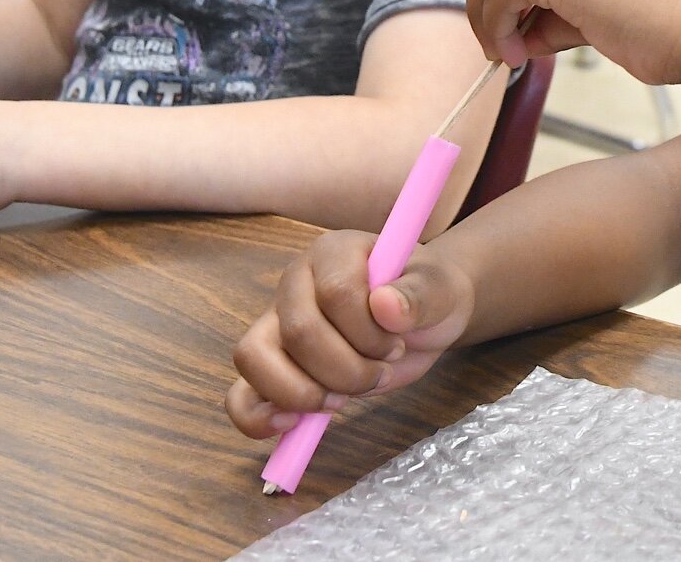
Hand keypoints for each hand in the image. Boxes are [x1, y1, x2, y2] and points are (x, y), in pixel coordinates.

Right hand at [226, 230, 473, 439]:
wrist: (422, 319)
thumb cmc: (426, 297)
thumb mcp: (440, 291)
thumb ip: (419, 295)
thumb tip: (385, 305)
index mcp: (334, 253)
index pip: (335, 293)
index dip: (368, 331)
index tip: (397, 344)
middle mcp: (296, 283)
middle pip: (298, 331)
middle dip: (346, 369)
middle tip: (379, 373)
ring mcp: (275, 323)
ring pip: (255, 358)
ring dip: (305, 392)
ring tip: (343, 399)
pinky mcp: (269, 366)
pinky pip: (240, 394)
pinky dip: (257, 417)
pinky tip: (292, 426)